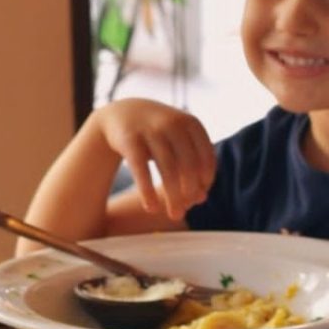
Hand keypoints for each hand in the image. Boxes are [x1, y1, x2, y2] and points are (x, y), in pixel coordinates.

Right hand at [94, 99, 214, 220]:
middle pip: (189, 166)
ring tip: (174, 215)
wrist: (121, 113)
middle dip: (190, 193)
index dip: (205, 182)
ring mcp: (151, 130)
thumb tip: (201, 199)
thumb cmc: (157, 133)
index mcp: (191, 123)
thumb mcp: (178, 142)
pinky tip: (151, 208)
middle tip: (185, 211)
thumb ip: (192, 166)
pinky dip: (148, 191)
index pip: (207, 158)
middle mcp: (173, 123)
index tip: (198, 197)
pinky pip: (142, 170)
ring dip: (173, 197)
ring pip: (168, 170)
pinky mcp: (130, 140)